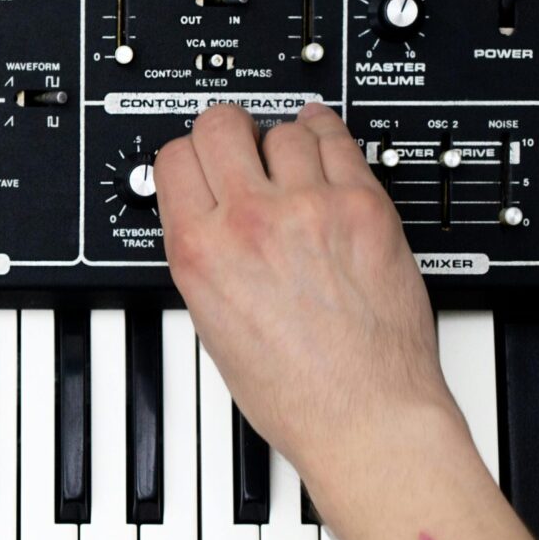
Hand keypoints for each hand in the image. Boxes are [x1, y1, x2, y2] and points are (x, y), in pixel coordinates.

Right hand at [157, 103, 463, 486]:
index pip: (173, 157)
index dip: (186, 155)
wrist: (365, 415)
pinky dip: (327, 133)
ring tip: (290, 160)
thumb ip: (206, 256)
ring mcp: (311, 207)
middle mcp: (251, 219)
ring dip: (283, 142)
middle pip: (221, 124)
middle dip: (227, 131)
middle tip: (239, 145)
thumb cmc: (293, 392)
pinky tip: (322, 137)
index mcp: (200, 251)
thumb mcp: (212, 323)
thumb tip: (210, 214)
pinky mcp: (365, 206)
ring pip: (285, 129)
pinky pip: (339, 141)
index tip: (200, 160)